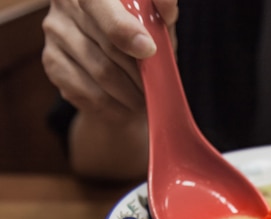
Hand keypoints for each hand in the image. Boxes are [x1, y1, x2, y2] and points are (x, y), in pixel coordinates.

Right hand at [42, 0, 178, 120]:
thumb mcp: (156, 23)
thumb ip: (161, 11)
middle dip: (139, 71)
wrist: (116, 66)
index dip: (123, 29)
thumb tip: (168, 3)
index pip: (99, 3)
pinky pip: (89, 92)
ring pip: (101, 72)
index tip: (148, 50)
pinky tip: (127, 106)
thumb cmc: (140, 38)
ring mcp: (55, 33)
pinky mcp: (52, 63)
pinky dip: (116, 105)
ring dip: (130, 92)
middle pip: (108, 45)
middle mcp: (65, 5)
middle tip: (156, 85)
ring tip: (146, 98)